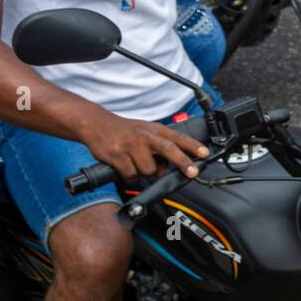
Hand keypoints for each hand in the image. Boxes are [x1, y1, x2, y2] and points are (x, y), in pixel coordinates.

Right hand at [80, 112, 210, 180]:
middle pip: (168, 149)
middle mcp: (144, 136)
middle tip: (192, 172)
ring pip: (148, 169)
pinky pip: (131, 175)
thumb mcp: (146, 131)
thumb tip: (172, 168)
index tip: (205, 154)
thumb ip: (161, 146)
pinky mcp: (117, 156)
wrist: (95, 124)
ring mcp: (130, 146)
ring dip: (146, 173)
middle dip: (182, 162)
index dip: (193, 145)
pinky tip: (125, 167)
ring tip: (137, 164)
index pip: (178, 137)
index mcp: (155, 130)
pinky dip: (130, 176)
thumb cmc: (126, 131)